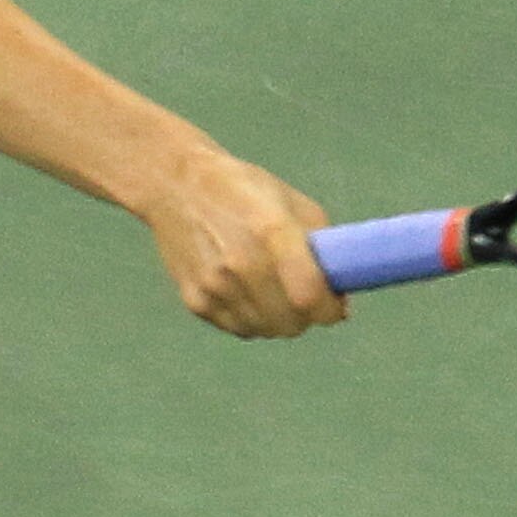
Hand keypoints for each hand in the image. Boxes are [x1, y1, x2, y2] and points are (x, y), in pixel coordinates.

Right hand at [143, 148, 345, 338]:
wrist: (175, 186)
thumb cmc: (244, 191)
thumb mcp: (292, 204)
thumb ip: (322, 249)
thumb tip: (340, 299)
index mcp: (272, 231)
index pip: (310, 297)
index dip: (330, 309)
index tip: (335, 305)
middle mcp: (241, 263)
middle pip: (291, 323)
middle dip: (307, 316)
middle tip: (304, 298)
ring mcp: (215, 285)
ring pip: (266, 330)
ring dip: (278, 319)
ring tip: (272, 290)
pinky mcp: (195, 300)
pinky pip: (238, 328)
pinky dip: (251, 318)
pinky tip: (246, 291)